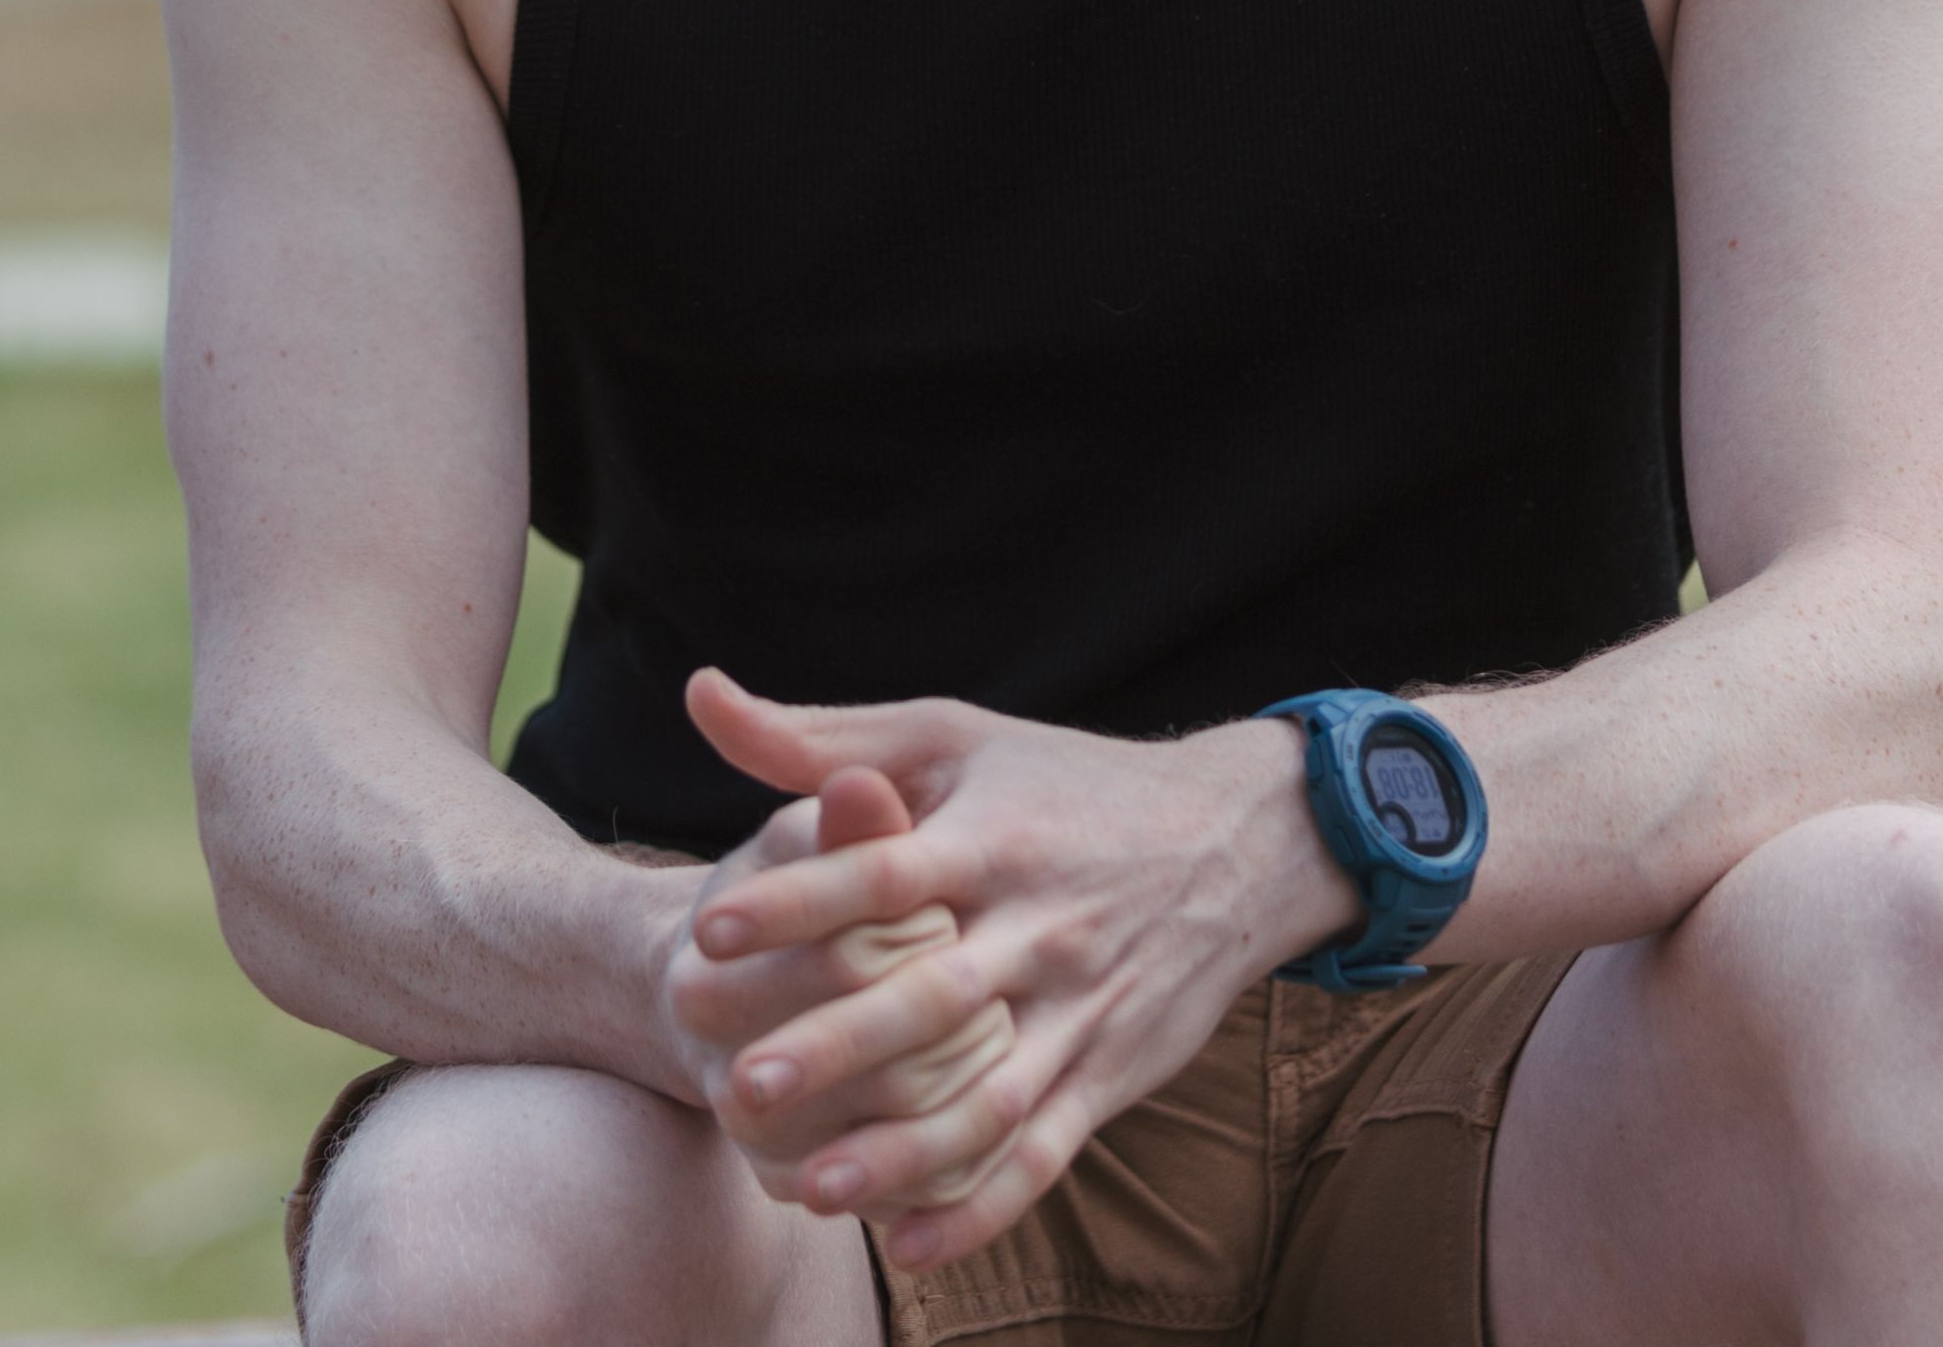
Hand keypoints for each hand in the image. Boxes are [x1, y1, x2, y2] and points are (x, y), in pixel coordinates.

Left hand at [673, 668, 1360, 1271]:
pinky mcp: (1111, 1074)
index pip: (886, 871)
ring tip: (812, 1190)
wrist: (1241, 841)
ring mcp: (1080, 1010)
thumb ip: (820, 739)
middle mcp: (1039, 929)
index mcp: (993, 841)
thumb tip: (700, 695)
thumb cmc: (1068, 783)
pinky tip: (911, 1246)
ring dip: (902, 1152)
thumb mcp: (952, 738)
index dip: (799, 899)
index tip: (710, 930)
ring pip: (988, 1096)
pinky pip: (1045, 1152)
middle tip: (742, 1086)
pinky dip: (983, 1204)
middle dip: (836, 1046)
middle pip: (930, 996)